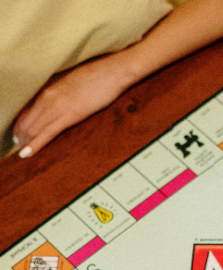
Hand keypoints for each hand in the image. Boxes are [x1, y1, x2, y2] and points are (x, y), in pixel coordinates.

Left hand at [12, 53, 136, 157]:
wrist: (112, 71)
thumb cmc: (98, 74)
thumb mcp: (72, 80)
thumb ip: (61, 90)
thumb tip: (59, 99)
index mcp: (48, 86)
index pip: (25, 108)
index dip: (19, 121)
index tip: (17, 131)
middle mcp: (47, 95)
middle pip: (26, 120)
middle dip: (20, 134)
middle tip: (18, 144)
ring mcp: (57, 105)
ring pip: (33, 128)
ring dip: (25, 141)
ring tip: (22, 151)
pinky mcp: (69, 115)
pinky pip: (47, 133)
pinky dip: (35, 145)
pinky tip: (27, 153)